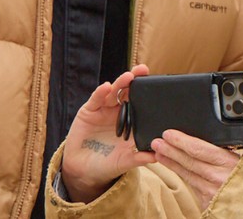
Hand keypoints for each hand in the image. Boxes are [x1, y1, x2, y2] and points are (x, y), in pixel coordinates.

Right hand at [61, 64, 155, 202]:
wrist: (83, 171)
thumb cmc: (107, 164)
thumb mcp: (125, 161)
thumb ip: (139, 158)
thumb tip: (158, 156)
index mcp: (130, 122)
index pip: (140, 103)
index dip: (148, 93)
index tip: (160, 84)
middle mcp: (117, 112)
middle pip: (127, 92)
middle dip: (135, 81)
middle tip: (143, 70)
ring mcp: (103, 110)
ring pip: (113, 92)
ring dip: (120, 83)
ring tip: (128, 77)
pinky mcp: (89, 111)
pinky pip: (96, 99)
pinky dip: (100, 93)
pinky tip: (106, 87)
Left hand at [151, 130, 240, 209]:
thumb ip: (225, 154)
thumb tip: (207, 142)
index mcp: (229, 164)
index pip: (199, 149)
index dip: (181, 141)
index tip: (169, 134)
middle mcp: (218, 179)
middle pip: (188, 161)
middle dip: (170, 150)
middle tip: (157, 142)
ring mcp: (211, 193)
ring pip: (187, 175)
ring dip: (171, 163)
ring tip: (159, 153)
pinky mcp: (208, 204)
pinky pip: (192, 186)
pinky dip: (182, 176)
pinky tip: (173, 168)